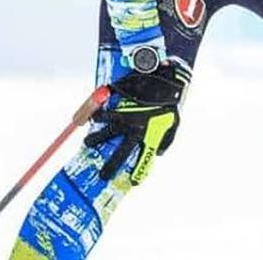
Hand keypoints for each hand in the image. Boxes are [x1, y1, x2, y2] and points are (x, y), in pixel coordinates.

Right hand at [83, 64, 187, 183]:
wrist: (165, 81)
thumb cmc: (171, 101)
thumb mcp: (174, 123)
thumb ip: (167, 140)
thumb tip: (159, 154)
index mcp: (150, 137)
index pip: (143, 161)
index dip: (139, 173)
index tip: (133, 183)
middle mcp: (136, 132)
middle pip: (119, 154)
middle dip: (110, 167)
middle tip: (102, 176)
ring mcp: (126, 120)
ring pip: (106, 134)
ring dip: (95, 140)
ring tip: (88, 144)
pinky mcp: (120, 107)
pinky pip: (104, 115)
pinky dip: (96, 117)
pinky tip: (91, 119)